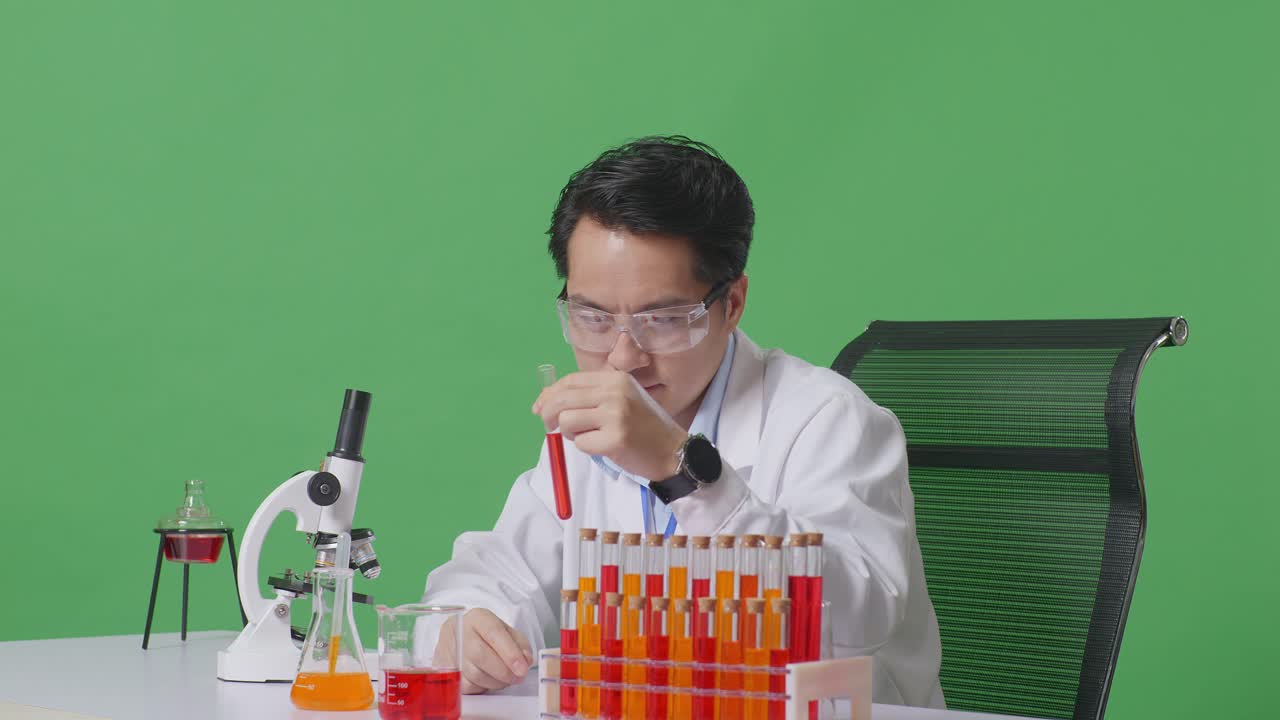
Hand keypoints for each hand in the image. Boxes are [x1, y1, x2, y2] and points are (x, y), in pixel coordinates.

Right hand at [434, 608, 533, 693]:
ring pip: (475, 674)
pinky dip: (484, 687)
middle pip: (481, 655)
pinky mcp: (446, 671)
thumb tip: (526, 661)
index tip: (522, 668)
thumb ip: (520, 644)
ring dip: (496, 681)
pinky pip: (468, 685)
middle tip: (518, 677)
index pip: (493, 633)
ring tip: (506, 678)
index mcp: (477, 618)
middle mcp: (460, 632)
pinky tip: (490, 680)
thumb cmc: (486, 635)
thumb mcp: (506, 631)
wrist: (460, 637)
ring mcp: (450, 652)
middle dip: (504, 671)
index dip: (510, 653)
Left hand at [532, 370, 687, 480]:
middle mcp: (615, 393)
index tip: (539, 408)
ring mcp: (615, 415)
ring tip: (590, 437)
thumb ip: (590, 396)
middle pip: (562, 400)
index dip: (549, 394)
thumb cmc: (644, 427)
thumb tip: (546, 402)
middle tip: (550, 427)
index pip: (570, 381)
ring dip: (571, 434)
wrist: (673, 451)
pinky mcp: (615, 439)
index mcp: (615, 379)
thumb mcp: (622, 399)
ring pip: (567, 422)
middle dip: (548, 415)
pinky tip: (604, 447)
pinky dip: (587, 449)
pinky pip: (581, 444)